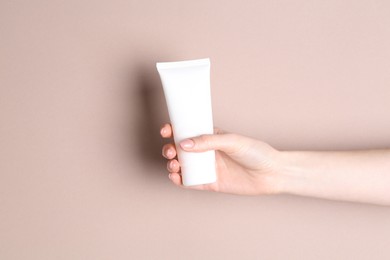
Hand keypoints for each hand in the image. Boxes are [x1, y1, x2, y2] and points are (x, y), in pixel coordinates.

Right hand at [160, 123, 283, 194]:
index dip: (174, 130)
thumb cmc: (257, 153)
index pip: (188, 132)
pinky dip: (179, 181)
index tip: (166, 130)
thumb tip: (184, 143)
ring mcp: (208, 168)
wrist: (272, 174)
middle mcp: (207, 152)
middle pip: (180, 150)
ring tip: (174, 165)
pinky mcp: (210, 183)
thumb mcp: (232, 141)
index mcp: (211, 137)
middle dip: (170, 150)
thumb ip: (208, 141)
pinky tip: (176, 178)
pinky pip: (190, 182)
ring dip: (172, 165)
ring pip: (182, 166)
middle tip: (171, 152)